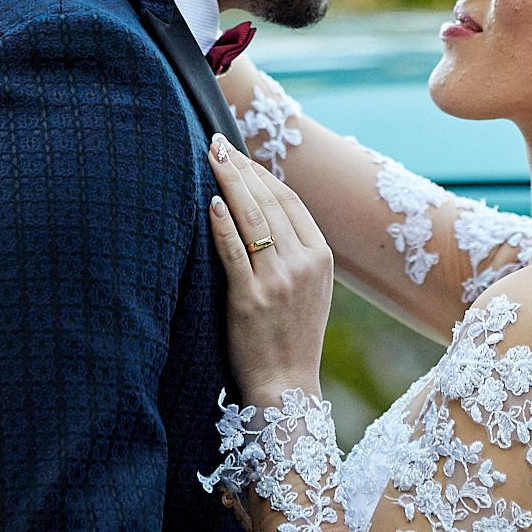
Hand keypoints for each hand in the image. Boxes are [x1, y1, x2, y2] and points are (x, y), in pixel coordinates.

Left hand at [207, 132, 331, 403]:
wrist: (286, 389)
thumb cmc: (290, 340)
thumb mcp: (308, 290)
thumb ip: (294, 253)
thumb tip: (265, 214)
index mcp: (320, 258)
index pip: (291, 201)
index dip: (263, 174)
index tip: (239, 154)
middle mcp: (305, 264)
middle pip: (271, 202)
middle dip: (242, 168)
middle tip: (217, 142)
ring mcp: (279, 281)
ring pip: (254, 218)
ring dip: (230, 182)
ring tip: (211, 156)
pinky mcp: (251, 299)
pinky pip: (235, 252)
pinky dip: (223, 224)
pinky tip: (211, 202)